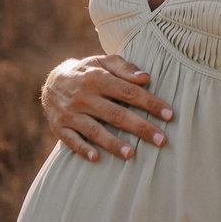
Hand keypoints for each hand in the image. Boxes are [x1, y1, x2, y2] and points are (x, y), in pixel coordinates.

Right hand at [41, 53, 172, 160]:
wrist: (51, 82)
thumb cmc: (88, 72)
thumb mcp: (103, 62)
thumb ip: (124, 68)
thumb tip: (145, 78)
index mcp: (97, 78)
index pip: (128, 92)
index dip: (150, 103)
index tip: (169, 115)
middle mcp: (83, 96)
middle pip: (116, 114)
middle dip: (140, 127)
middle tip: (161, 140)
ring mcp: (70, 113)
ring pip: (94, 130)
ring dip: (112, 143)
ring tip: (131, 154)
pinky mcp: (59, 127)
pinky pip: (71, 140)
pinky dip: (82, 149)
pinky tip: (96, 158)